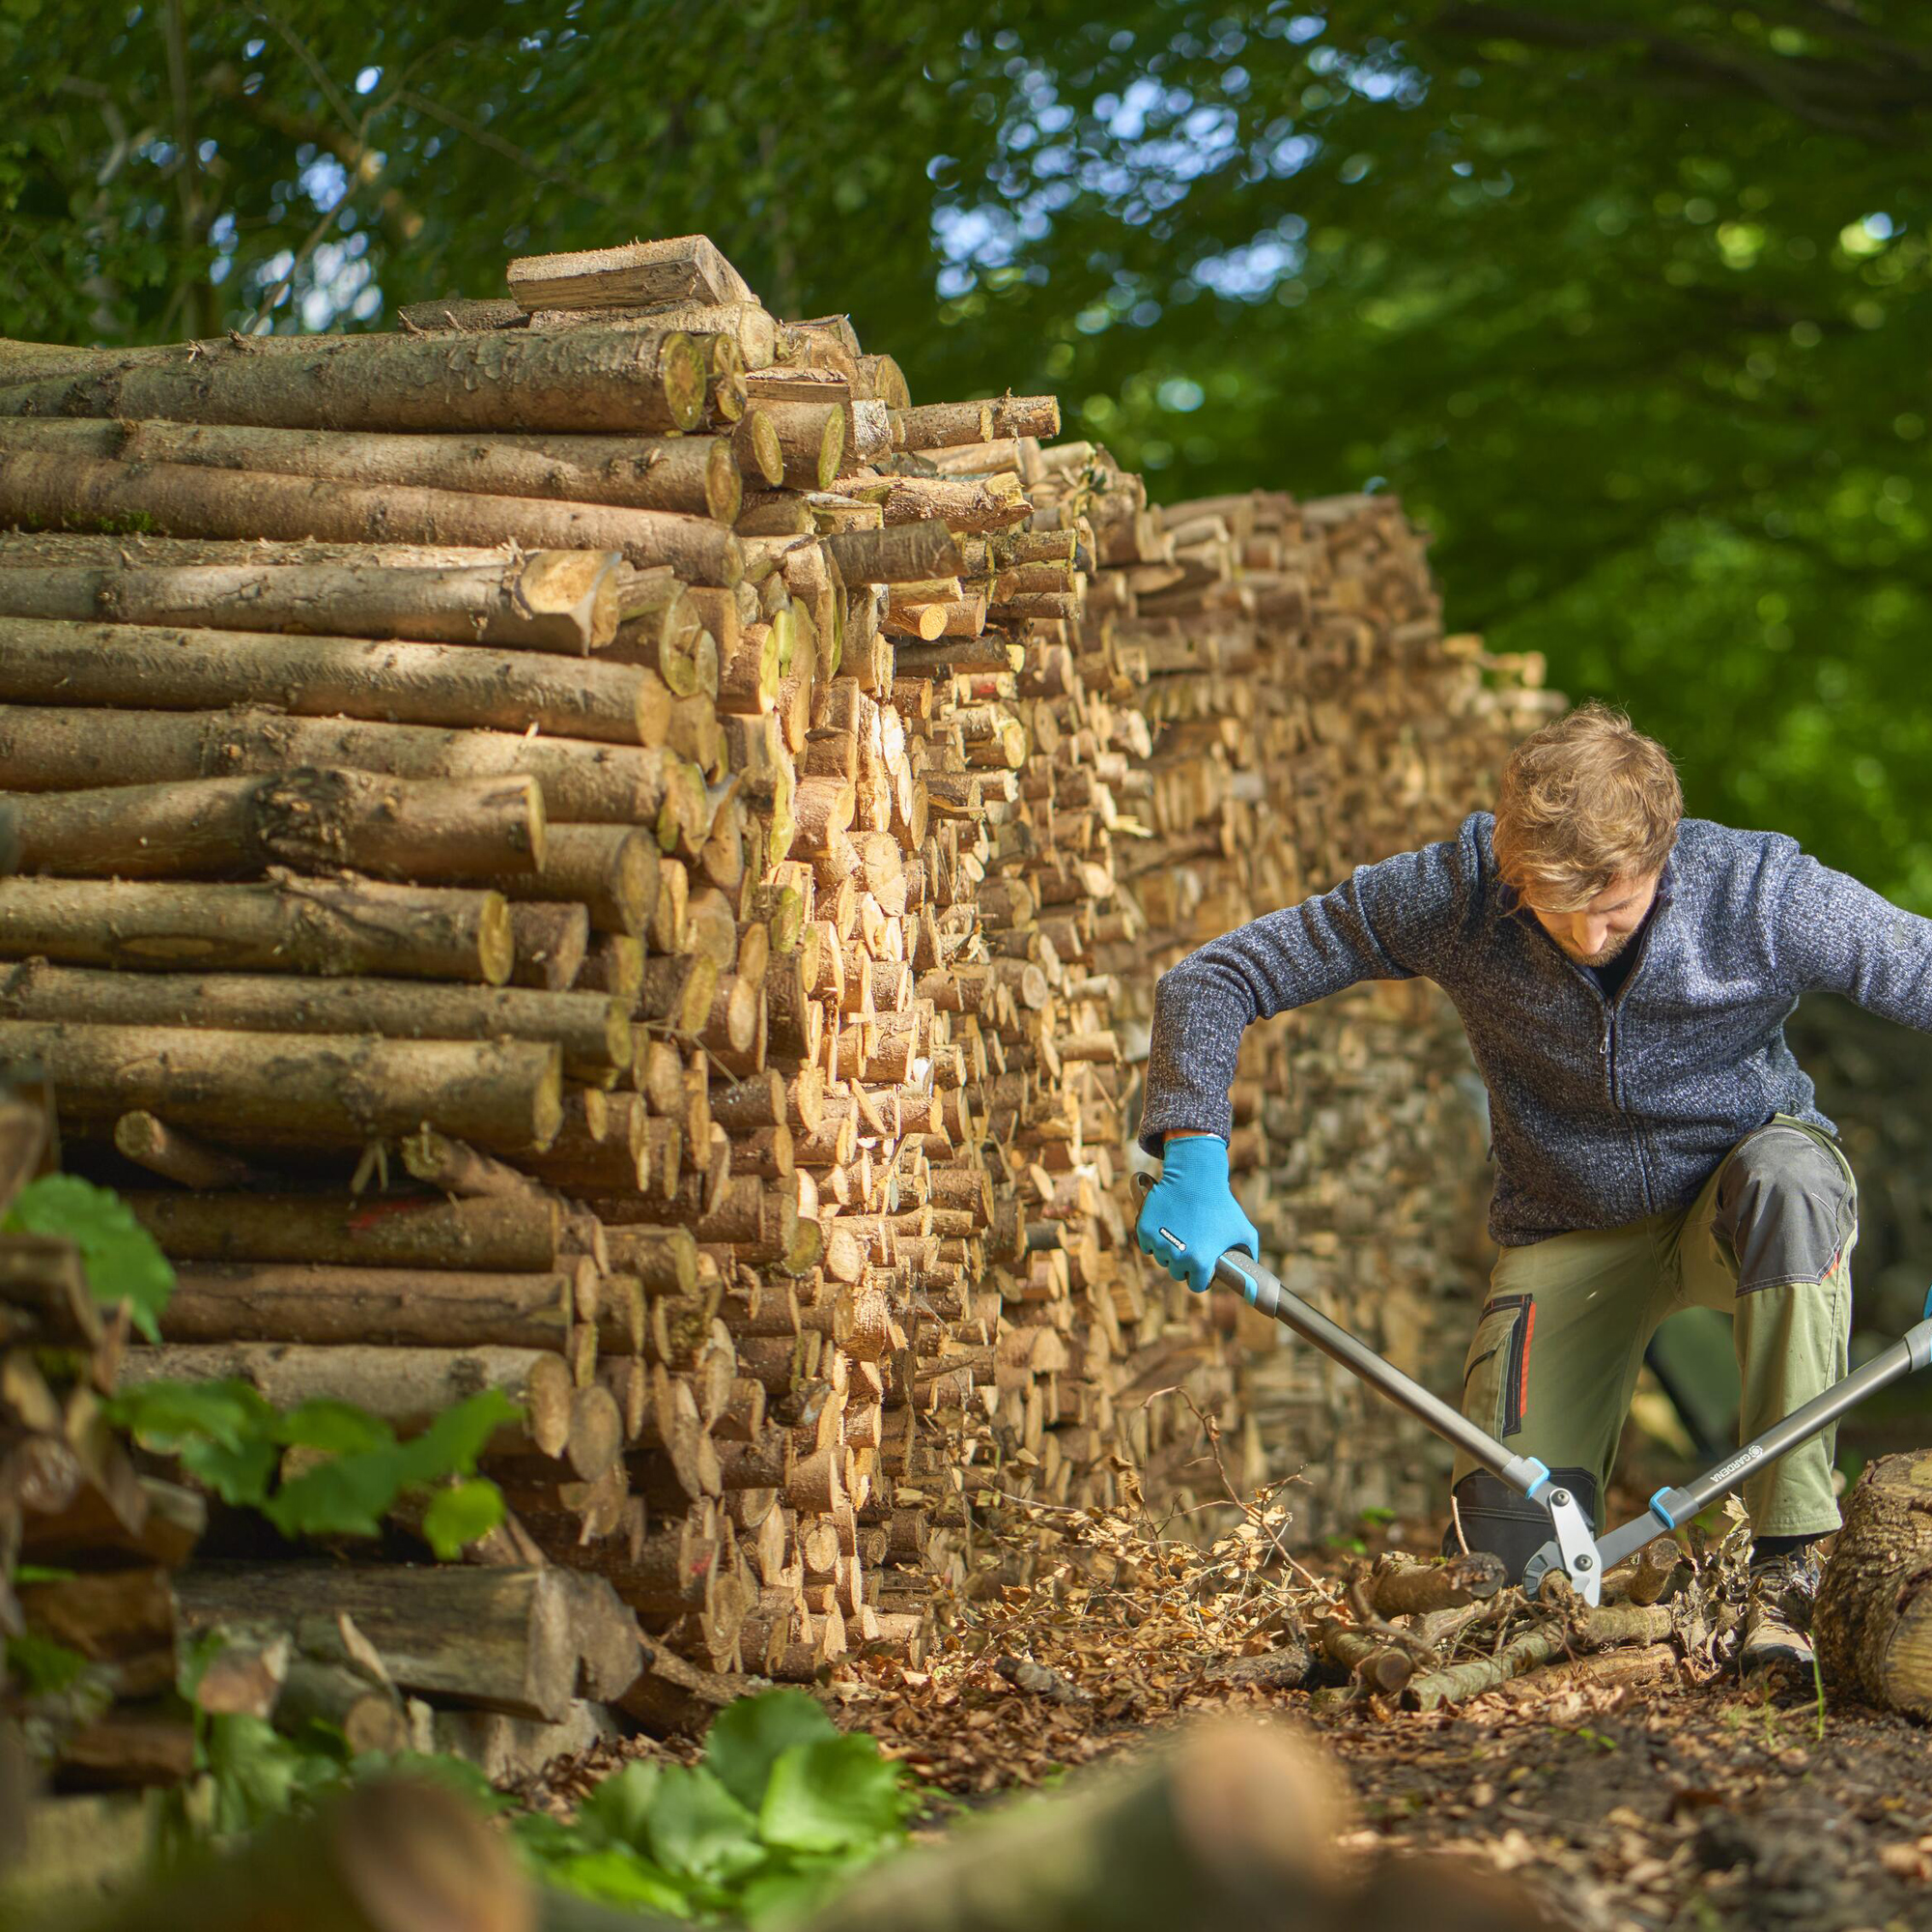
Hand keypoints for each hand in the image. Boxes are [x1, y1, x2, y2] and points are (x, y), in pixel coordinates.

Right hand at [1134, 1133, 1259, 1293]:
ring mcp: (1159, 1243)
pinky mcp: (1145, 1231)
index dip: (1202, 1277)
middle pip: (1177, 1273)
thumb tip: (1252, 1271)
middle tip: (1192, 1248)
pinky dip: (1154, 1241)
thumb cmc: (1221, 1204)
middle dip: (1185, 1265)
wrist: (1195, 1178)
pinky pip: (1148, 1246)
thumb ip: (1251, 1254)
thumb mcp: (1244, 1230)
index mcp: (1200, 1262)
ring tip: (1181, 1235)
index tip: (1203, 1268)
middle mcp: (1178, 1257)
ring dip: (1170, 1252)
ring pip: (1162, 1259)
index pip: (1196, 1285)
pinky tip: (1166, 1229)